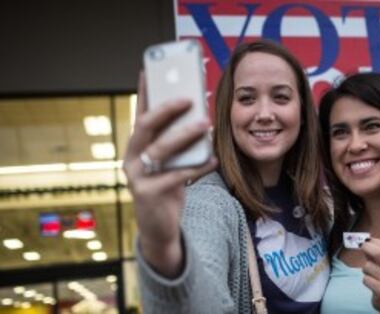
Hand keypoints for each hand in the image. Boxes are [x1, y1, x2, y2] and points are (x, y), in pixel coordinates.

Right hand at [123, 72, 217, 276]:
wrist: (159, 229)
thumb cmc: (167, 189)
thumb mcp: (170, 163)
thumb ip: (177, 144)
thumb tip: (201, 117)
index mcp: (135, 147)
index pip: (139, 114)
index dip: (144, 92)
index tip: (150, 70)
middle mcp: (131, 158)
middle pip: (146, 126)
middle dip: (167, 109)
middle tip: (190, 98)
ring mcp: (137, 176)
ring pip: (161, 150)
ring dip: (185, 135)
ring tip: (206, 125)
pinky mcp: (149, 193)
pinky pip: (177, 175)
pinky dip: (197, 166)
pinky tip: (213, 160)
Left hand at [360, 238, 379, 313]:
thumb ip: (377, 255)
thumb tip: (364, 242)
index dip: (374, 241)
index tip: (365, 239)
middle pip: (379, 254)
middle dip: (367, 247)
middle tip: (360, 245)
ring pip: (368, 267)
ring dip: (365, 269)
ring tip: (371, 275)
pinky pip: (366, 279)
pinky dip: (365, 280)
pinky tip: (372, 284)